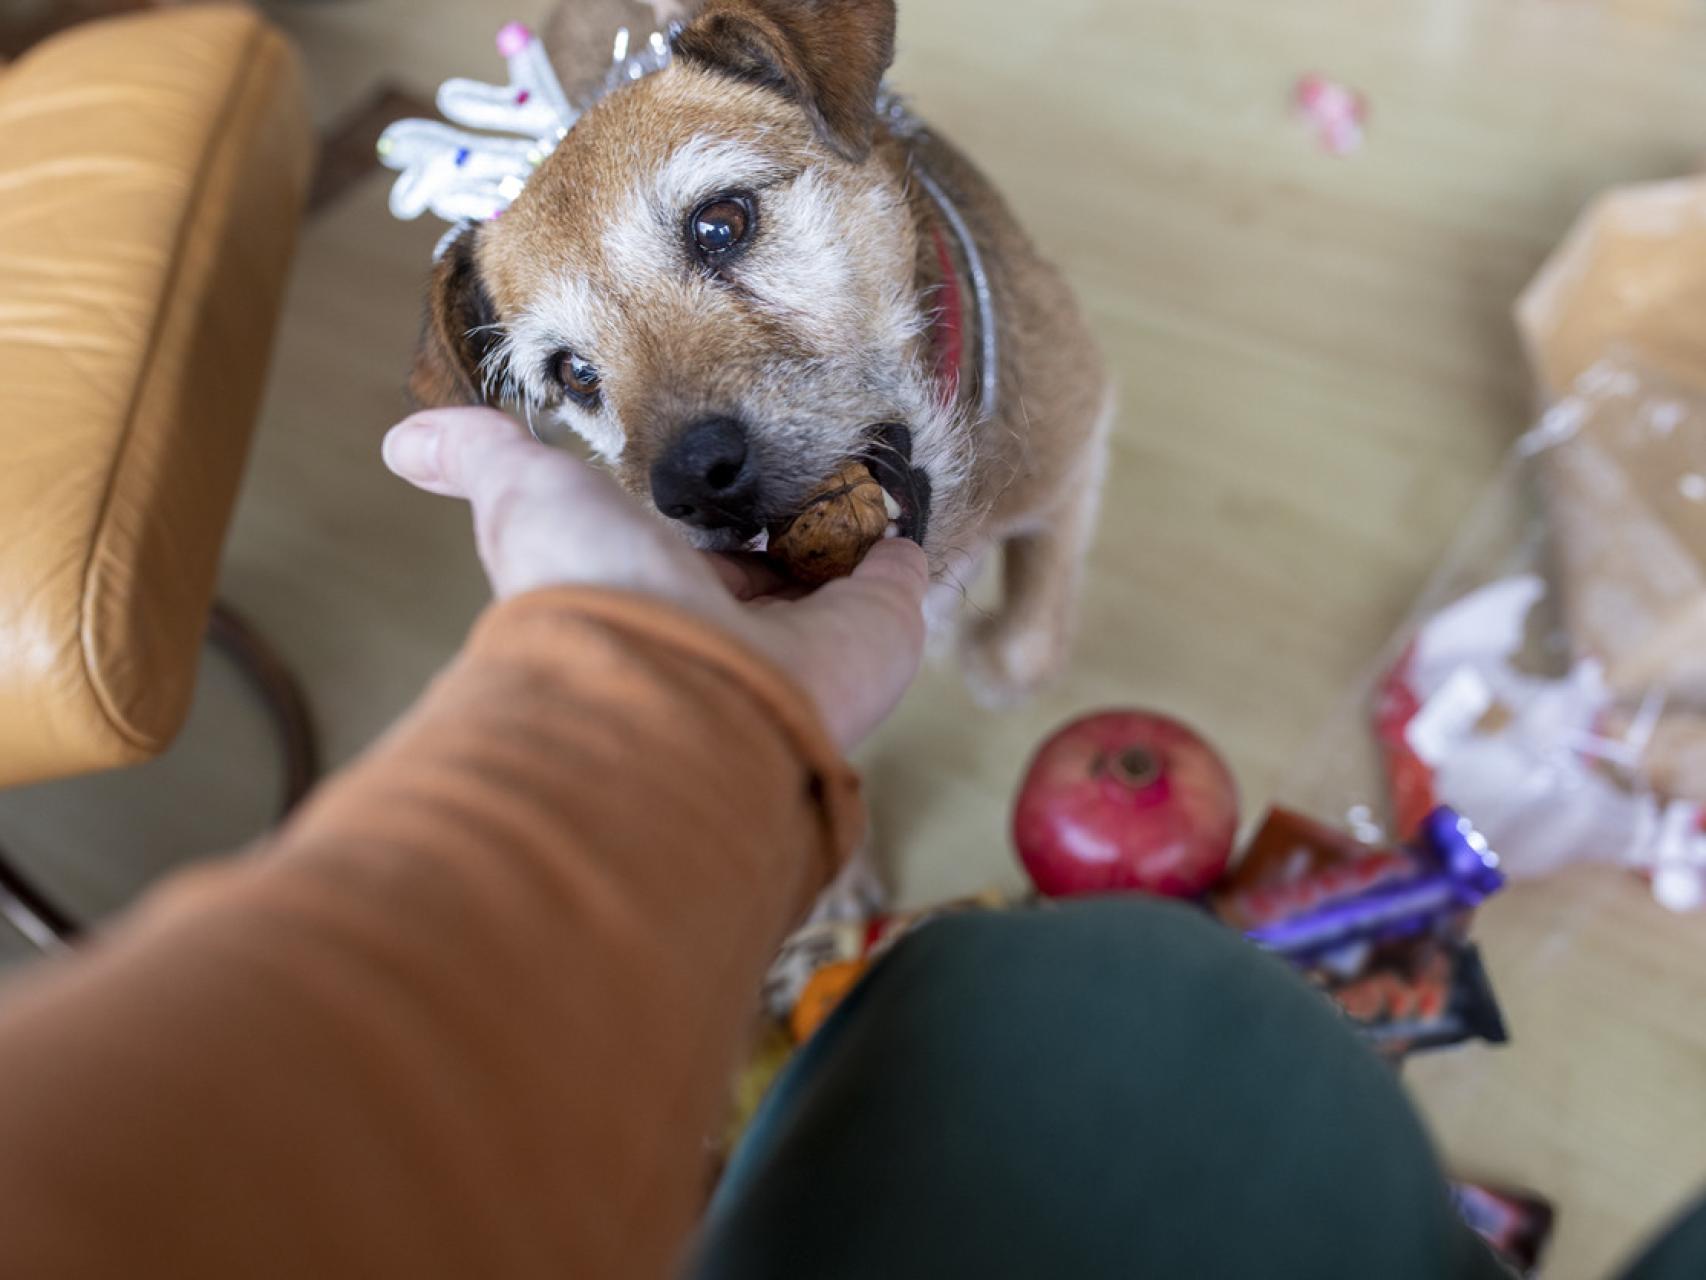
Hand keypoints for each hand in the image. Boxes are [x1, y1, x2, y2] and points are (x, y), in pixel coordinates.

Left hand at [383, 407, 928, 750]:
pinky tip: (903, 527)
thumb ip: (483, 458)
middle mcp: (726, 629)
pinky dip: (900, 560)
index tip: (719, 484)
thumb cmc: (586, 593)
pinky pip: (894, 590)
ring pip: (830, 582)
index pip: (687, 555)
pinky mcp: (873, 637)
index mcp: (652, 597)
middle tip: (806, 472)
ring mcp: (804, 640)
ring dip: (845, 536)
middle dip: (781, 529)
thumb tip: (400, 438)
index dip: (704, 519)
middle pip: (764, 572)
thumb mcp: (526, 499)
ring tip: (866, 480)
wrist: (671, 685)